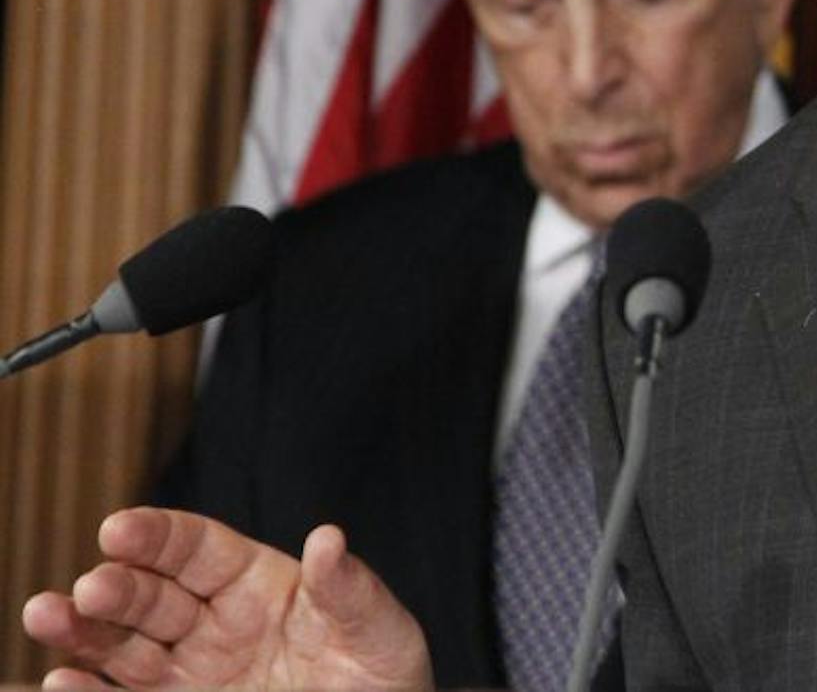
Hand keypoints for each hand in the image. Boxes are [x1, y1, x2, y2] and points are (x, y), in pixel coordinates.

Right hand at [22, 509, 432, 689]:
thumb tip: (328, 537)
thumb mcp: (380, 631)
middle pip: (151, 597)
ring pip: (123, 648)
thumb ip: (351, 589)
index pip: (197, 549)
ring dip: (83, 633)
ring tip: (46, 615)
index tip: (119, 527)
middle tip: (90, 587)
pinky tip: (63, 682)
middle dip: (116, 587)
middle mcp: (213, 626)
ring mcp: (192, 675)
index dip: (157, 535)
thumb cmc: (383, 677)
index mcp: (258, 585)